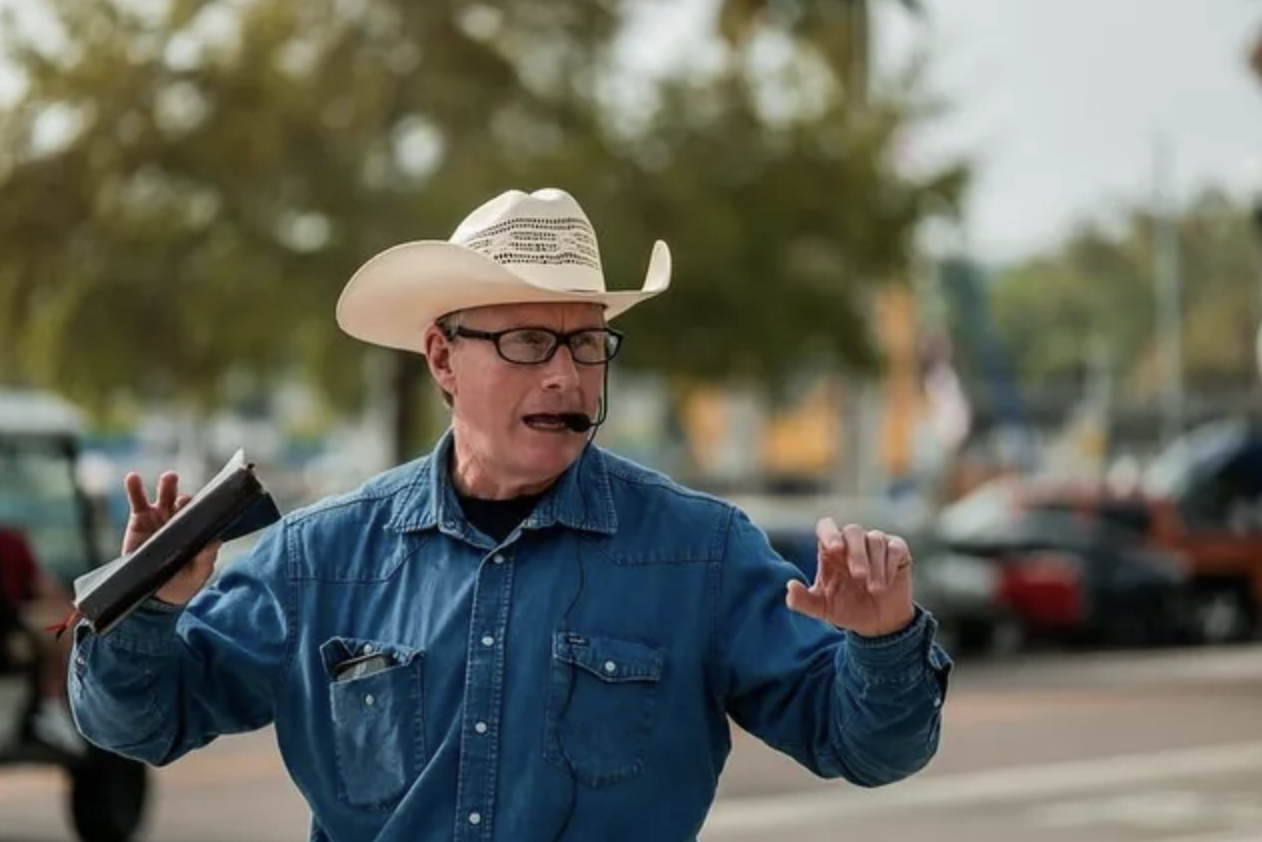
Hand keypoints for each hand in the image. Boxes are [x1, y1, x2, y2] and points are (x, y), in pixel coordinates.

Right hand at [123, 471, 220, 605]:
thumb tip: (216, 542)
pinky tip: (133, 478)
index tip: (202, 505)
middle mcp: (180, 520)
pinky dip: (134, 489)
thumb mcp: (197, 575)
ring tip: (169, 478)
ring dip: (166, 485)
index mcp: (197, 530)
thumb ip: (206, 559)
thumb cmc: (182, 584)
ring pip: (164, 496)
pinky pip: (137, 502)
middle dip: (185, 496)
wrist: (154, 598)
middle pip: (184, 502)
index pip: (202, 514)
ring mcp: (160, 518)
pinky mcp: (139, 521)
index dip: (202, 508)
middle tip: (185, 498)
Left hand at [785, 518, 914, 637]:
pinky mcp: (897, 550)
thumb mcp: (822, 609)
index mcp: (831, 550)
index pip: (826, 526)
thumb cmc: (846, 610)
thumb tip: (789, 586)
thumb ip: (802, 601)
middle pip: (853, 531)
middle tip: (858, 577)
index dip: (829, 533)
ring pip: (875, 539)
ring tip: (874, 590)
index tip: (834, 549)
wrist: (878, 624)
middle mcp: (852, 542)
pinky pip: (895, 547)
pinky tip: (886, 584)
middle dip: (856, 554)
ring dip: (875, 565)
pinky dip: (890, 565)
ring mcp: (875, 544)